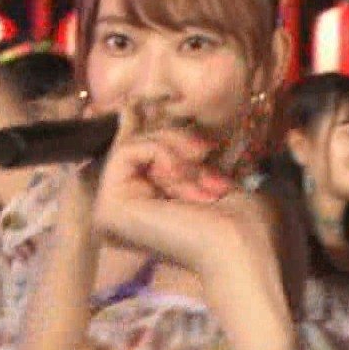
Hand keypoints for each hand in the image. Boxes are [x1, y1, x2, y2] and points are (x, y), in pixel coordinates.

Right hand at [90, 105, 267, 277]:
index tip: (136, 102)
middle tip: (206, 158)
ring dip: (176, 152)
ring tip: (201, 177)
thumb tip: (141, 113)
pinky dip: (163, 155)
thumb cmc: (236, 218)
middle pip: (134, 143)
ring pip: (131, 144)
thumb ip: (173, 150)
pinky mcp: (108, 208)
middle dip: (177, 142)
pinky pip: (127, 152)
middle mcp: (118, 212)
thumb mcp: (204, 172)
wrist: (240, 247)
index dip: (135, 124)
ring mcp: (108, 212)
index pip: (131, 152)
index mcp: (139, 208)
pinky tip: (183, 178)